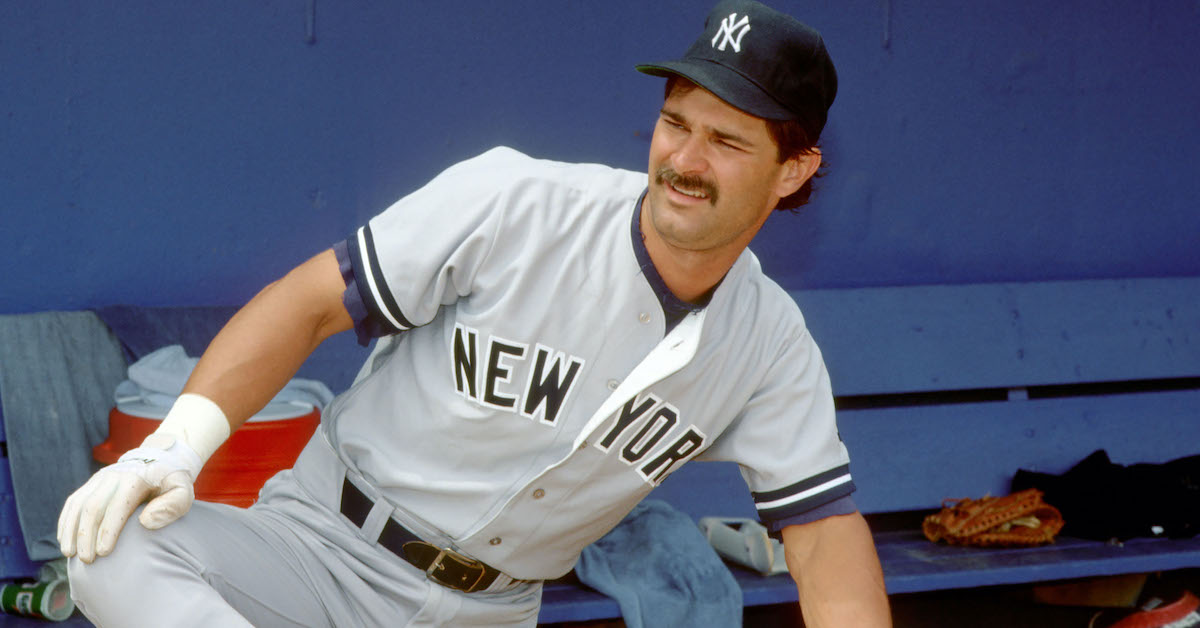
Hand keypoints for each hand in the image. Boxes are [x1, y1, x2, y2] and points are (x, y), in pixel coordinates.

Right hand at [58, 433, 201, 562]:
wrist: (160, 461)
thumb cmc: (172, 484)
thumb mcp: (182, 492)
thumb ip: (171, 506)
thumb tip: (146, 521)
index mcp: (135, 478)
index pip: (117, 506)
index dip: (108, 530)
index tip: (103, 553)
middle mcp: (113, 476)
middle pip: (92, 507)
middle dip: (86, 535)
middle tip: (87, 560)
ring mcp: (99, 479)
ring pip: (77, 505)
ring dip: (71, 530)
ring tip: (70, 554)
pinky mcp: (91, 484)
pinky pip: (73, 502)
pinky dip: (66, 521)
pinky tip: (64, 539)